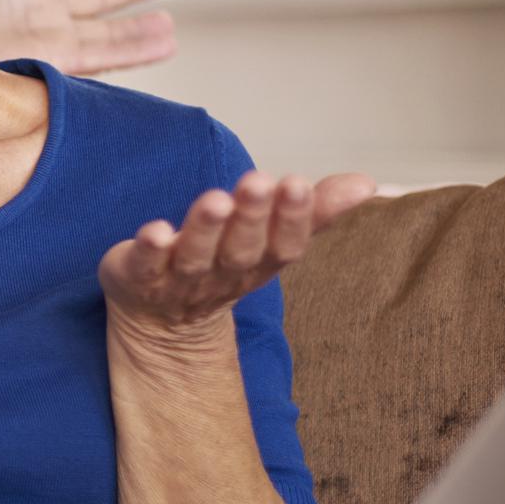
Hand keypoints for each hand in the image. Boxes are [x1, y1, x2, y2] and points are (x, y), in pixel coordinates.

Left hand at [100, 170, 377, 334]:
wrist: (159, 322)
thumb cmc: (221, 266)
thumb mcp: (270, 241)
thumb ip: (313, 212)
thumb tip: (367, 183)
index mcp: (257, 265)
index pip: (282, 246)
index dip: (292, 219)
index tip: (298, 183)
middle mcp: (221, 275)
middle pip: (240, 250)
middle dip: (252, 218)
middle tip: (259, 181)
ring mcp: (178, 281)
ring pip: (195, 257)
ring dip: (205, 229)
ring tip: (216, 198)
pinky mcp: (137, 278)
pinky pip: (144, 266)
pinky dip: (151, 250)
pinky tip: (156, 230)